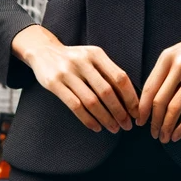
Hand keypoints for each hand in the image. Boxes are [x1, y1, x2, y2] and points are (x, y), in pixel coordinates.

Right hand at [12, 24, 138, 132]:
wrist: (43, 51)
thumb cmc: (75, 59)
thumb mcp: (92, 58)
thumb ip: (108, 72)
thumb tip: (130, 98)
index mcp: (96, 54)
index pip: (119, 77)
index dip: (130, 97)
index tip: (136, 112)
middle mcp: (83, 61)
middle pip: (107, 91)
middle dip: (120, 112)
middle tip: (127, 125)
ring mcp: (67, 73)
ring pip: (91, 101)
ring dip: (105, 118)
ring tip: (114, 128)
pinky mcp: (54, 84)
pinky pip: (75, 106)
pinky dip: (88, 119)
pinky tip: (96, 127)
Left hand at [136, 10, 180, 142]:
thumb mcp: (175, 53)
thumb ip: (162, 73)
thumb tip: (147, 101)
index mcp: (166, 57)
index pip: (149, 88)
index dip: (143, 109)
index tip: (140, 122)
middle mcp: (179, 65)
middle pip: (160, 100)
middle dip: (154, 122)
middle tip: (153, 133)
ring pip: (175, 107)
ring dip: (167, 126)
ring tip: (164, 137)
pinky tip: (179, 133)